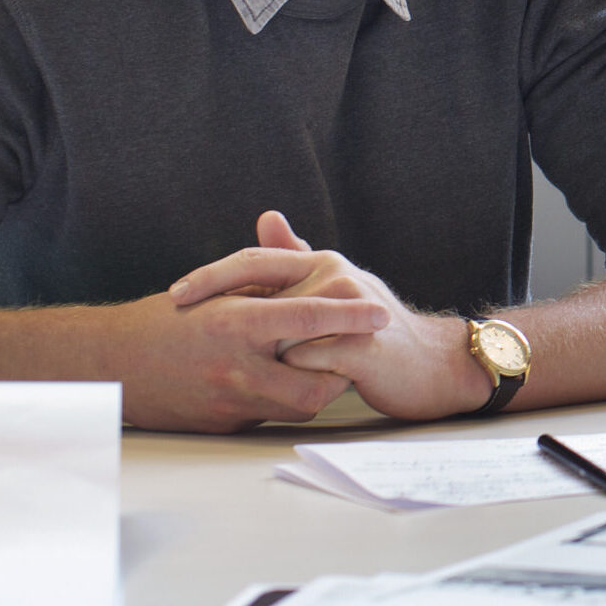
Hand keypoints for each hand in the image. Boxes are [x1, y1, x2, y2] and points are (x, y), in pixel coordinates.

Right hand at [104, 238, 392, 432]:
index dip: (349, 315)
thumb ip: (269, 280)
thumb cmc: (167, 317)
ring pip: (299, 406)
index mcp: (233, 323)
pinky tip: (285, 380)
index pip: (308, 318)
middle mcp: (234, 367)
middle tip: (355, 349)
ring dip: (317, 387)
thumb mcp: (217, 289)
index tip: (380, 311)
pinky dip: (286, 398)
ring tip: (322, 364)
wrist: (111, 363)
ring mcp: (229, 402)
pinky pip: (273, 417)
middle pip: (315, 383)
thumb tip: (320, 265)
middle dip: (342, 369)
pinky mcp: (223, 425)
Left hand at [166, 212, 492, 421]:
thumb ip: (296, 255)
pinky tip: (278, 388)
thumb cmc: (372, 330)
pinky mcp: (360, 346)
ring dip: (256, 354)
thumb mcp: (333, 287)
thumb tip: (266, 216)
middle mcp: (335, 276)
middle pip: (258, 296)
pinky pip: (304, 361)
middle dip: (219, 318)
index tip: (174, 296)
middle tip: (183, 333)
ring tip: (234, 372)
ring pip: (278, 332)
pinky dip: (288, 375)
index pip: (254, 259)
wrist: (431, 364)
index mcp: (322, 262)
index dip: (210, 276)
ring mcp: (349, 310)